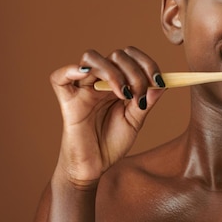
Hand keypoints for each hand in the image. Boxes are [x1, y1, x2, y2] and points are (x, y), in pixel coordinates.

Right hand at [49, 46, 165, 188]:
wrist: (95, 167)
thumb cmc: (112, 143)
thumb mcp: (135, 120)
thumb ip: (147, 101)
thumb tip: (161, 83)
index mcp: (118, 82)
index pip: (130, 57)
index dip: (147, 63)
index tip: (159, 81)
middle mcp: (100, 81)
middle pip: (116, 55)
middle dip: (135, 72)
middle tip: (140, 95)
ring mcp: (82, 88)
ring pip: (91, 58)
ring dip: (113, 72)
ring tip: (123, 94)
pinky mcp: (67, 101)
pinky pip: (60, 77)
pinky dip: (72, 70)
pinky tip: (87, 76)